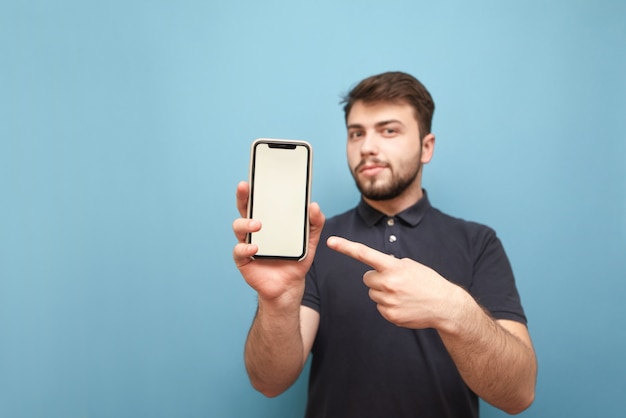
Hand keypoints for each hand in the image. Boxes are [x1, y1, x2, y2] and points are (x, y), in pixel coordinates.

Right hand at [232, 181, 324, 301]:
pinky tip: (255, 247)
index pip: (259, 200)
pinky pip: (239, 250)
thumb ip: (315, 223)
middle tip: (245, 187)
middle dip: (243, 196)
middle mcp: (254, 229)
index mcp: (268, 220)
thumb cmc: (296, 258)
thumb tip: (314, 205)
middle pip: (244, 208)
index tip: (255, 175)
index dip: (255, 187)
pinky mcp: (244, 259)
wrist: (290, 285)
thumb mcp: (310, 240)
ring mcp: (247, 242)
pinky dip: (245, 247)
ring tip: (258, 224)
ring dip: (246, 223)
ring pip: (238, 226)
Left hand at [326, 236, 462, 329]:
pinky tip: (404, 304)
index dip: (346, 247)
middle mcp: (388, 283)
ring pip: (373, 293)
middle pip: (367, 278)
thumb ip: (390, 265)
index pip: (365, 254)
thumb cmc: (427, 282)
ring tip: (403, 294)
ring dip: (383, 292)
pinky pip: (379, 307)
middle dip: (377, 279)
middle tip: (395, 282)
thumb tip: (376, 270)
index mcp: (393, 267)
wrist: (444, 305)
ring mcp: (388, 301)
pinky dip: (388, 306)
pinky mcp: (390, 315)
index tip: (330, 241)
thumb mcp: (410, 266)